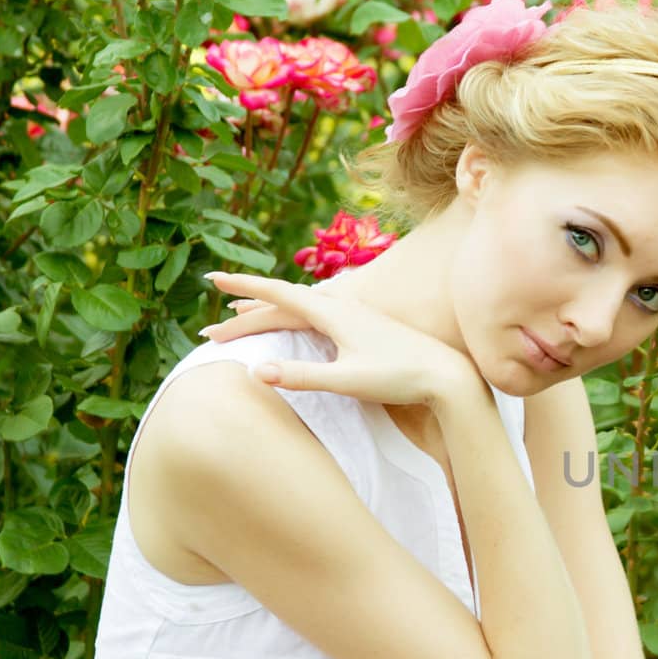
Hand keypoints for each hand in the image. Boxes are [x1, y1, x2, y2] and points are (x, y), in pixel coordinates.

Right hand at [198, 271, 477, 406]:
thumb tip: (256, 370)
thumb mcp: (348, 380)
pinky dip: (294, 317)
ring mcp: (355, 316)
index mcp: (335, 314)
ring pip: (300, 309)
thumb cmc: (401, 377)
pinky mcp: (365, 327)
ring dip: (268, 312)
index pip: (278, 295)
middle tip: (209, 329)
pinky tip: (295, 321)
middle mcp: (343, 308)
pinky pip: (317, 316)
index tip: (212, 278)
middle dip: (244, 313)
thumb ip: (302, 376)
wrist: (448, 376)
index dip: (243, 288)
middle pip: (282, 305)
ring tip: (241, 314)